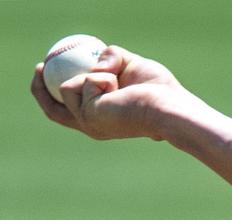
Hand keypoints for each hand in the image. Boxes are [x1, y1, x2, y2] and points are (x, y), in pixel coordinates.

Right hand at [31, 44, 190, 140]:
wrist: (169, 106)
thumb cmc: (160, 90)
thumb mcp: (131, 65)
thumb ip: (112, 58)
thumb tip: (97, 63)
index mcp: (102, 119)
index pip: (69, 111)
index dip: (50, 92)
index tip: (45, 68)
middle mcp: (92, 127)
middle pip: (53, 111)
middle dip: (39, 89)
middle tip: (40, 65)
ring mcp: (88, 123)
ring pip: (65, 88)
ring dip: (91, 74)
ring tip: (117, 81)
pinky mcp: (88, 117)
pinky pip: (81, 83)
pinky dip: (98, 76)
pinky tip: (117, 86)